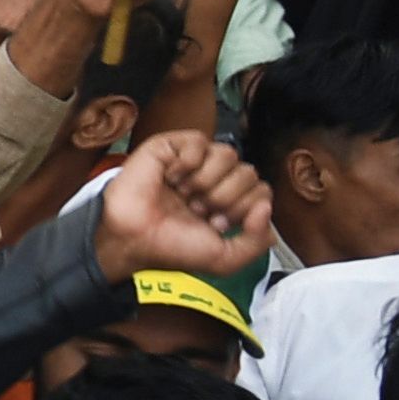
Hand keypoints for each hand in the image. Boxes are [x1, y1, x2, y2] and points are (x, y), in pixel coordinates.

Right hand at [93, 126, 273, 287]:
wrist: (134, 239)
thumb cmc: (173, 248)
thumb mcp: (226, 259)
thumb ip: (257, 241)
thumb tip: (264, 206)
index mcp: (230, 203)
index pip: (261, 191)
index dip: (243, 208)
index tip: (216, 224)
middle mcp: (216, 180)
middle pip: (248, 172)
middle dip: (225, 197)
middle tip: (197, 209)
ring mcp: (194, 162)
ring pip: (227, 154)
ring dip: (206, 179)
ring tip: (184, 193)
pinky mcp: (170, 147)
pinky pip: (198, 139)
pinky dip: (188, 161)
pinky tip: (172, 176)